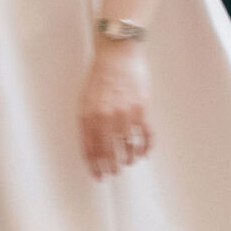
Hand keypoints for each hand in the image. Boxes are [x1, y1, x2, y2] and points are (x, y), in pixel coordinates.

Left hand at [79, 42, 151, 178]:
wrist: (117, 54)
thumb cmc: (99, 77)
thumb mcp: (85, 99)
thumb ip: (87, 123)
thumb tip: (91, 147)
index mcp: (89, 116)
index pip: (91, 150)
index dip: (95, 166)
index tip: (98, 176)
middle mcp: (106, 118)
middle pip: (108, 153)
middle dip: (111, 167)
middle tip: (113, 173)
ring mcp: (125, 115)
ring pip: (128, 147)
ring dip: (128, 159)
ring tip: (128, 162)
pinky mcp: (142, 109)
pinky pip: (146, 136)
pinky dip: (145, 148)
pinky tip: (143, 153)